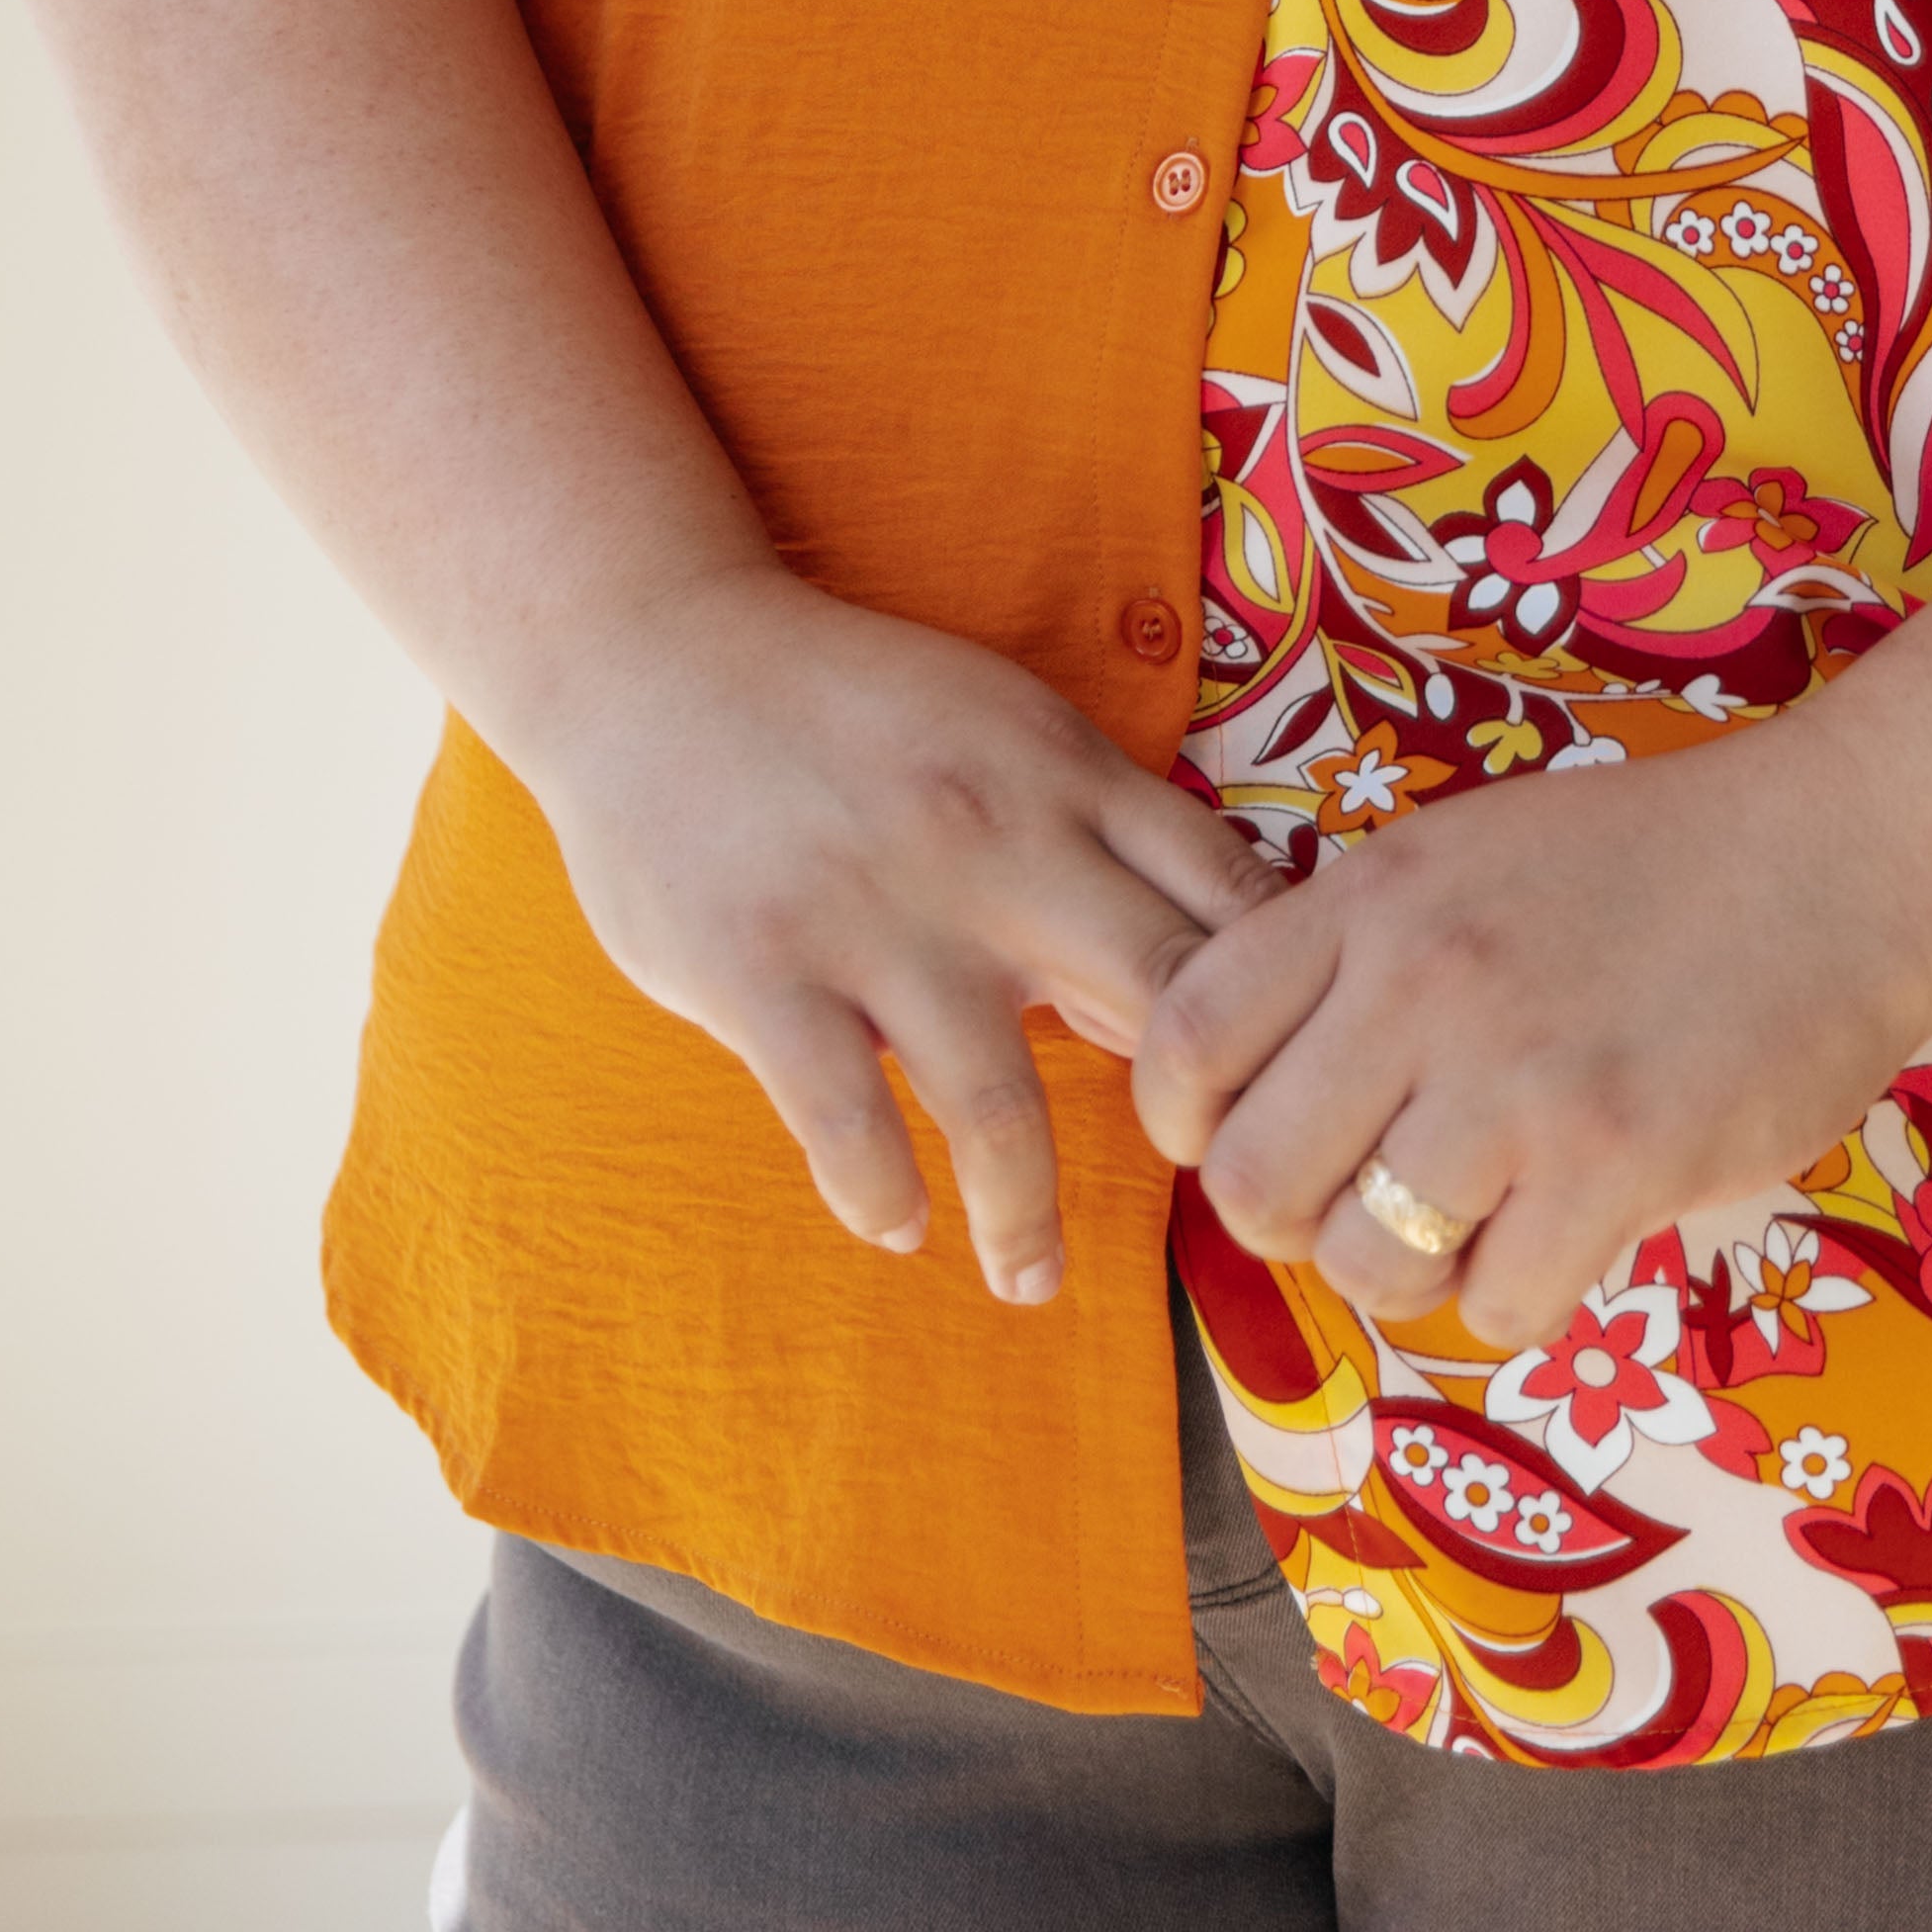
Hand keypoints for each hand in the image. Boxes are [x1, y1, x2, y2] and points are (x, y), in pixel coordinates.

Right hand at [518, 561, 1279, 1303]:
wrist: (652, 652)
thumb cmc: (846, 706)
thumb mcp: (1004, 724)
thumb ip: (1101, 832)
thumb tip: (1206, 973)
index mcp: (1065, 775)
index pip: (1229, 900)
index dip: (1278, 1007)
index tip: (1279, 1087)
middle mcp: (992, 845)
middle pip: (1156, 1004)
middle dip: (1192, 1121)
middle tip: (1183, 1198)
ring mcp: (875, 914)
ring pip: (1000, 1110)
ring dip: (1025, 1221)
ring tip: (1031, 1279)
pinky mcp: (762, 971)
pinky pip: (847, 1125)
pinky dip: (884, 1196)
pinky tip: (901, 1223)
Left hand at [1128, 698, 1931, 1354]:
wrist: (1844, 854)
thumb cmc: (1657, 862)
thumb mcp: (1467, 856)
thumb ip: (1363, 956)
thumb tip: (1274, 1092)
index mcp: (1370, 898)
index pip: (1185, 1038)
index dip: (1191, 1121)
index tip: (1244, 1137)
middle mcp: (1421, 984)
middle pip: (1251, 1184)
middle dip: (1295, 1225)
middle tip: (1366, 1208)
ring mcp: (1515, 1080)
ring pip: (1365, 1264)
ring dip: (1412, 1274)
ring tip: (1480, 1225)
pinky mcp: (1614, 1163)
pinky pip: (1496, 1305)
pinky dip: (1521, 1295)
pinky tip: (1569, 1234)